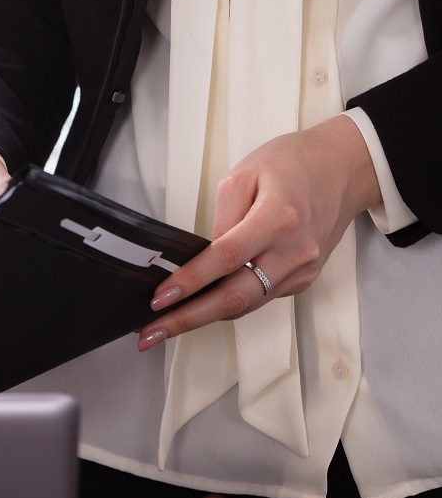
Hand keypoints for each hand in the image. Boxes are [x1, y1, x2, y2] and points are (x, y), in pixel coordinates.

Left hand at [138, 116, 381, 347]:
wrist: (346, 169)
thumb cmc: (294, 164)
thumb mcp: (244, 174)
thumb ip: (221, 219)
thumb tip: (201, 257)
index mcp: (278, 219)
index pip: (226, 259)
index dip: (190, 282)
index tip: (159, 299)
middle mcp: (295, 251)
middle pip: (236, 297)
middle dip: (188, 319)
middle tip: (150, 333)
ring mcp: (303, 269)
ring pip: (247, 304)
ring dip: (204, 317)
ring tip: (165, 326)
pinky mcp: (305, 278)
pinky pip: (261, 297)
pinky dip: (230, 304)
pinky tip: (202, 306)